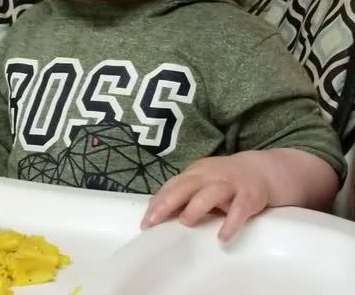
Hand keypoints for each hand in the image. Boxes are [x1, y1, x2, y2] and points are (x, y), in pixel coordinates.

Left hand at [140, 152, 271, 241]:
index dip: (157, 203)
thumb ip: (181, 193)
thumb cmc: (224, 180)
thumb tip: (153, 210)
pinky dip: (230, 223)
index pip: (172, 186)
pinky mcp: (249, 196)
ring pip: (211, 193)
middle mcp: (210, 176)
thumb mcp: (201, 182)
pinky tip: (222, 237)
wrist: (262, 170)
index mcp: (195, 173)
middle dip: (168, 203)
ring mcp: (230, 185)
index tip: (145, 222)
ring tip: (185, 222)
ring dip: (196, 207)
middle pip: (185, 187)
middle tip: (154, 221)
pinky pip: (239, 210)